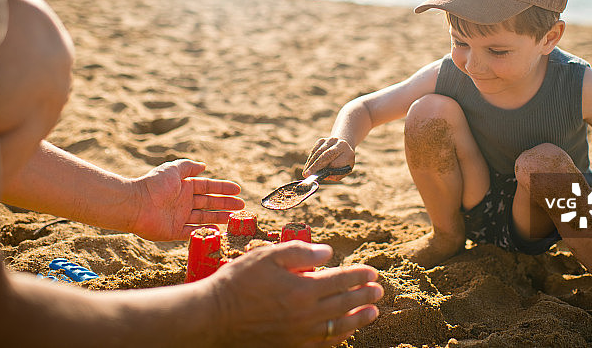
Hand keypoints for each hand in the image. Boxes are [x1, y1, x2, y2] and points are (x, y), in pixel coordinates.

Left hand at [131, 159, 243, 240]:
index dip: (223, 188)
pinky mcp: (174, 231)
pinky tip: (218, 230)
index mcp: (184, 187)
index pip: (208, 187)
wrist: (136, 204)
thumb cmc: (154, 184)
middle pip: (209, 203)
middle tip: (241, 205)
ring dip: (219, 217)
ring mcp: (179, 217)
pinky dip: (205, 231)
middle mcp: (184, 202)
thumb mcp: (173, 170)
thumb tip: (204, 166)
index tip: (237, 190)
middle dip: (225, 203)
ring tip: (234, 218)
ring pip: (204, 217)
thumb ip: (188, 167)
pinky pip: (192, 232)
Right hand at [207, 241, 381, 346]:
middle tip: (378, 290)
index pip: (340, 280)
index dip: (359, 275)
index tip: (372, 272)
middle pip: (344, 304)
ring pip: (338, 327)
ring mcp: (299, 334)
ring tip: (372, 313)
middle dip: (364, 296)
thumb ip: (300, 252)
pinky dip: (338, 337)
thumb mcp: (267, 256)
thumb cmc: (238, 282)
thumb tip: (328, 253)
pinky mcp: (290, 347)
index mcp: (302, 289)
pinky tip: (345, 332)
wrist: (213, 317)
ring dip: (358, 319)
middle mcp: (305, 315)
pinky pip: (323, 344)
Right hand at [303, 137, 353, 181]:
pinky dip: (310, 159)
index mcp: (347, 151)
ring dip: (310, 163)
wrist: (344, 146)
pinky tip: (307, 167)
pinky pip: (314, 150)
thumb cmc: (344, 161)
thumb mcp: (346, 169)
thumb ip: (338, 174)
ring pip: (318, 152)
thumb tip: (327, 176)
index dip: (326, 168)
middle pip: (325, 155)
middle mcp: (338, 143)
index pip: (336, 161)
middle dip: (315, 166)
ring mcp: (329, 140)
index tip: (318, 175)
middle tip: (307, 175)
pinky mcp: (321, 140)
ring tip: (306, 173)